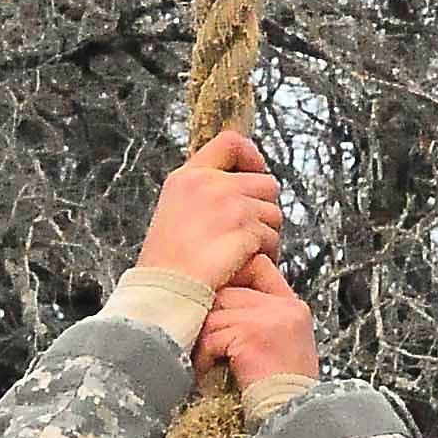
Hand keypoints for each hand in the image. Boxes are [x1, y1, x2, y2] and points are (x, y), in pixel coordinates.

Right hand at [135, 129, 281, 292]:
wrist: (165, 294)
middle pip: (265, 183)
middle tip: (248, 234)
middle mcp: (210, 185)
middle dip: (263, 210)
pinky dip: (265, 255)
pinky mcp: (245, 231)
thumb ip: (202, 194)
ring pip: (273, 213)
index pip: (231, 143)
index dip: (251, 156)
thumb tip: (239, 186)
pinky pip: (271, 239)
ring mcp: (230, 207)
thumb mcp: (173, 213)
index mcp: (189, 177)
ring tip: (243, 255)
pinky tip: (245, 267)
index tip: (255, 171)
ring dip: (265, 235)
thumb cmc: (166, 265)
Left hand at [194, 250, 318, 389]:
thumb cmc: (279, 396)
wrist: (290, 422)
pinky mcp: (253, 334)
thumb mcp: (276, 349)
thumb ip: (255, 320)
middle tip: (199, 342)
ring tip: (203, 362)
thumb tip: (215, 303)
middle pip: (229, 290)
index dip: (230, 284)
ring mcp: (270, 318)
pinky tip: (206, 372)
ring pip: (216, 311)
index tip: (213, 310)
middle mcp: (285, 307)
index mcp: (292, 307)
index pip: (256, 268)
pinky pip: (213, 335)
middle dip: (210, 317)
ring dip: (203, 339)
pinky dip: (204, 356)